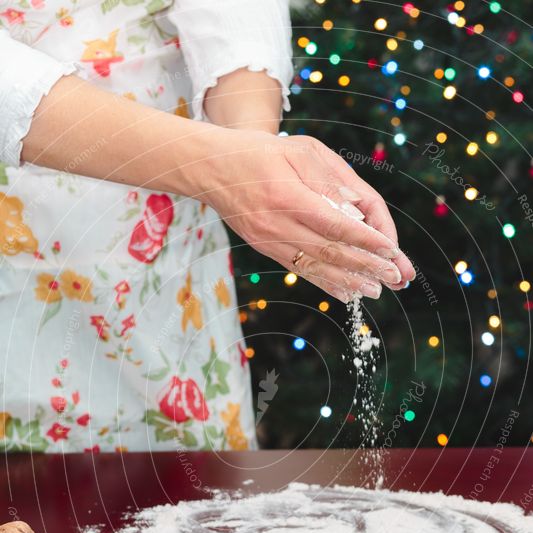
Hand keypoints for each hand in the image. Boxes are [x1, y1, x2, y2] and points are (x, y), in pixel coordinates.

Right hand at [195, 130, 414, 300]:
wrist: (212, 168)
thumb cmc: (262, 152)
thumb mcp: (300, 151)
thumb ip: (331, 180)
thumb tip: (360, 211)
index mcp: (289, 196)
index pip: (335, 224)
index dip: (367, 239)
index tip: (392, 250)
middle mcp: (278, 225)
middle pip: (331, 251)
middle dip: (367, 265)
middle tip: (395, 277)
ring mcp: (270, 242)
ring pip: (317, 267)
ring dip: (350, 281)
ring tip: (377, 291)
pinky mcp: (267, 250)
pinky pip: (301, 270)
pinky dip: (327, 282)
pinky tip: (347, 292)